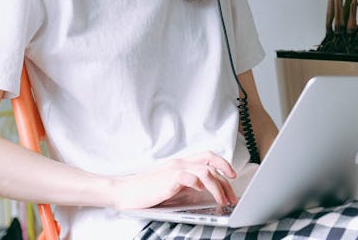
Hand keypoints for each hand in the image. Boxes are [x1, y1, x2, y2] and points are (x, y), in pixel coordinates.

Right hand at [112, 151, 237, 209]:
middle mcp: (180, 163)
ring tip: (222, 200)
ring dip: (218, 187)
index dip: (223, 164)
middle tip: (232, 196)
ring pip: (205, 172)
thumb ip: (187, 183)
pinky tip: (202, 192)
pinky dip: (199, 184)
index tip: (232, 176)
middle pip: (211, 164)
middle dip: (226, 181)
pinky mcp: (168, 179)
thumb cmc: (146, 190)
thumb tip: (205, 190)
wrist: (125, 191)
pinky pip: (189, 177)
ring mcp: (174, 169)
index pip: (208, 156)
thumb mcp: (171, 184)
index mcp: (181, 163)